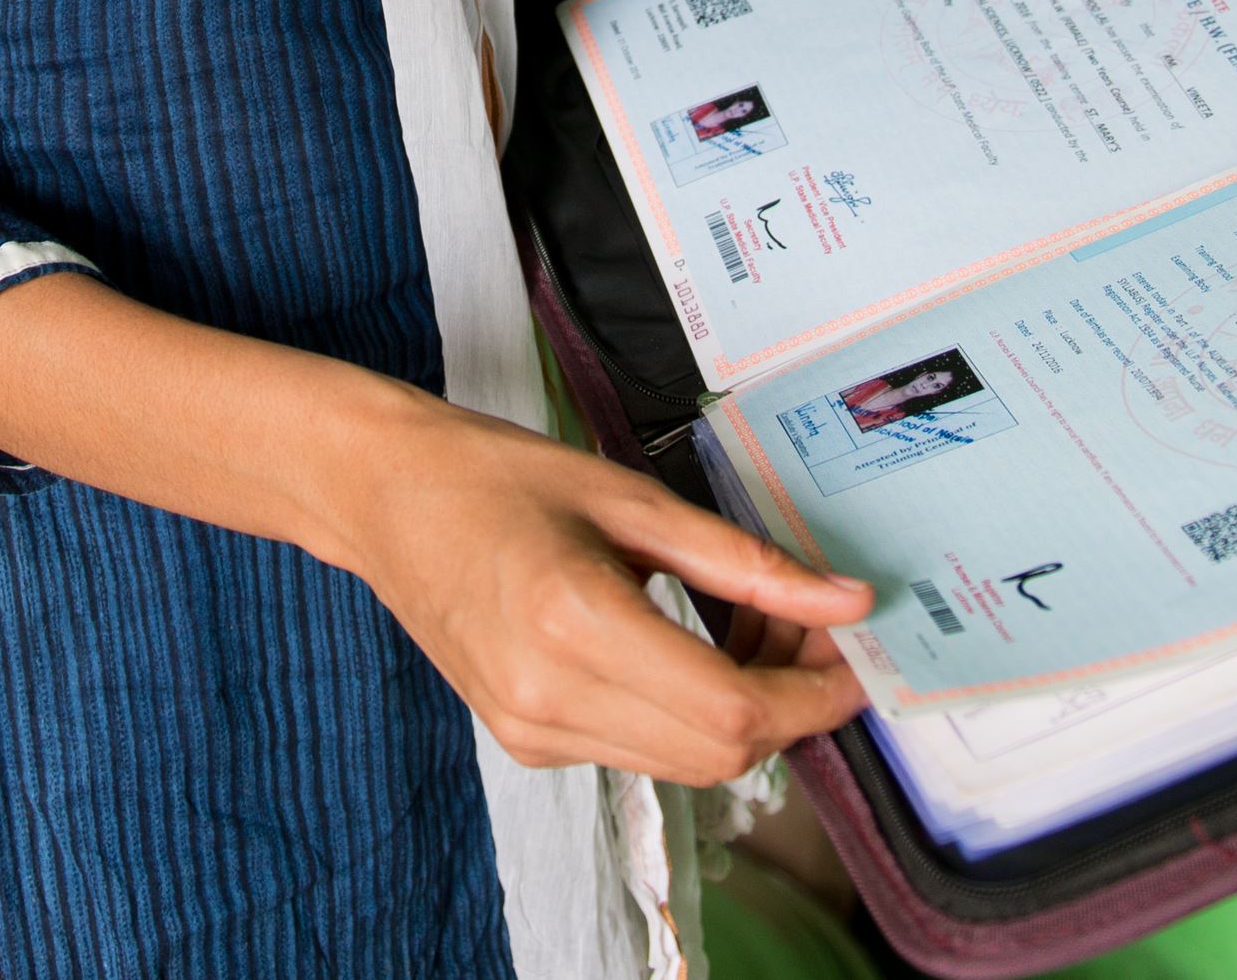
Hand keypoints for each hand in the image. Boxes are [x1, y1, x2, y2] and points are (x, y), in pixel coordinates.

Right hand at [310, 385, 873, 786]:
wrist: (382, 496)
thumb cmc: (494, 475)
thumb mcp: (630, 498)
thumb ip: (744, 561)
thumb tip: (844, 601)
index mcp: (573, 621)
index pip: (732, 709)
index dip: (813, 698)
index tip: (854, 661)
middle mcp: (548, 696)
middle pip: (720, 754)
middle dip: (788, 705)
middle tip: (808, 630)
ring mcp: (531, 729)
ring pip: (685, 763)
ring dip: (741, 711)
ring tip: (748, 626)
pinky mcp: (525, 740)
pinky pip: (639, 750)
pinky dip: (686, 712)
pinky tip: (687, 644)